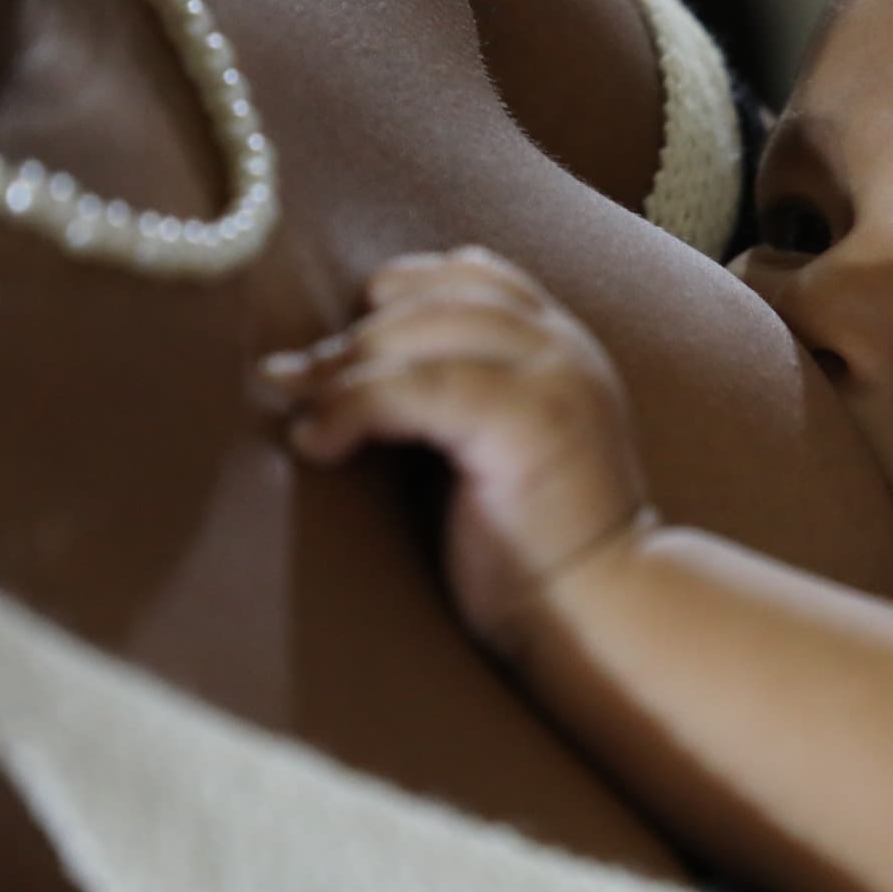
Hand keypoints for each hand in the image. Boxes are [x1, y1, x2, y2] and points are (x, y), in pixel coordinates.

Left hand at [259, 247, 653, 652]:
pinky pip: (418, 387)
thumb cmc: (535, 553)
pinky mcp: (528, 421)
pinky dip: (354, 407)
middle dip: (358, 334)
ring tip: (294, 403)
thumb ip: (458, 399)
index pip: (477, 274)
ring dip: (345, 366)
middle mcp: (566, 351)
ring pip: (425, 332)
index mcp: (564, 351)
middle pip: (441, 295)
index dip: (405, 286)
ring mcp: (555, 380)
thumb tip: (346, 368)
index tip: (348, 332)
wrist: (600, 616)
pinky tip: (318, 442)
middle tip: (292, 379)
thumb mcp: (498, 451)